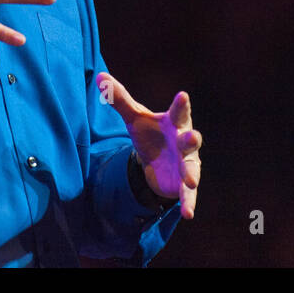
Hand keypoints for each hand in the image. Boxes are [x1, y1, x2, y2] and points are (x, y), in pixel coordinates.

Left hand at [97, 72, 201, 219]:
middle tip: (190, 137)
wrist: (156, 161)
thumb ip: (120, 99)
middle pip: (190, 139)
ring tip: (190, 181)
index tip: (182, 95)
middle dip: (191, 139)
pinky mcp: (183, 184)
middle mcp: (184, 142)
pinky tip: (188, 214)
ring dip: (191, 173)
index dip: (181, 104)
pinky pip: (188, 195)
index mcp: (174, 122)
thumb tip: (101, 78)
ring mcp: (186, 163)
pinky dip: (189, 203)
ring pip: (192, 167)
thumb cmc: (150, 133)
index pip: (178, 111)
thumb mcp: (134, 117)